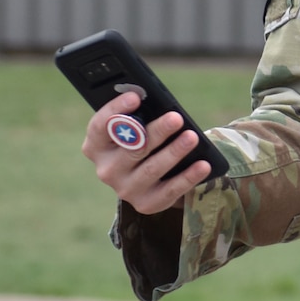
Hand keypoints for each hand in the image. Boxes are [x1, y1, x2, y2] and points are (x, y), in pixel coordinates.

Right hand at [81, 90, 210, 214]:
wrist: (151, 182)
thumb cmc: (143, 144)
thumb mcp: (135, 131)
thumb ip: (138, 117)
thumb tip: (154, 98)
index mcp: (96, 147)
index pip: (100, 126)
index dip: (116, 110)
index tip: (136, 96)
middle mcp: (106, 170)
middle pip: (132, 147)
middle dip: (156, 131)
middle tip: (176, 118)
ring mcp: (125, 189)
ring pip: (151, 169)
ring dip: (174, 152)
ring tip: (192, 137)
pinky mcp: (146, 204)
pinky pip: (170, 190)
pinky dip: (188, 177)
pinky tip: (203, 164)